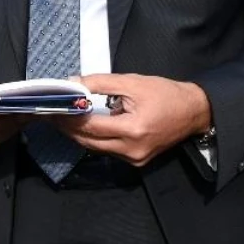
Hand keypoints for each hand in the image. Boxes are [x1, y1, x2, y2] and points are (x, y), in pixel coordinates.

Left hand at [52, 74, 212, 165]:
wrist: (194, 112)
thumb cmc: (166, 94)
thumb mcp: (132, 82)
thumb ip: (100, 83)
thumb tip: (73, 83)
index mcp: (133, 130)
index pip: (90, 126)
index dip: (68, 117)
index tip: (51, 108)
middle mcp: (132, 150)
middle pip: (89, 141)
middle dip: (67, 128)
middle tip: (49, 114)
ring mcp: (135, 159)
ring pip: (96, 148)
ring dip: (78, 134)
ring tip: (61, 119)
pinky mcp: (137, 161)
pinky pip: (108, 150)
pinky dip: (94, 138)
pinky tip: (83, 127)